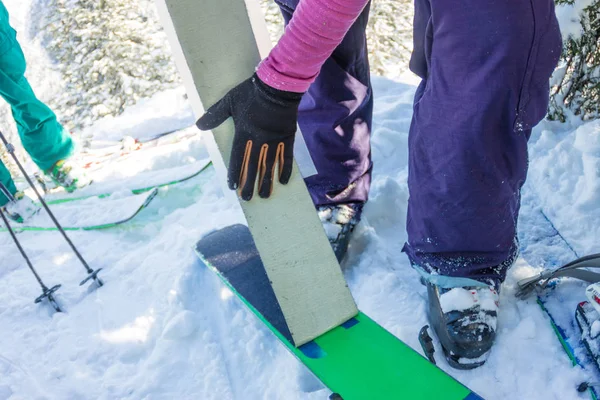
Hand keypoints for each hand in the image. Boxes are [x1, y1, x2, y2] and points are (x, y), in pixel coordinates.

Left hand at [196, 74, 302, 199]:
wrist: (277, 85)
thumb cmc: (251, 92)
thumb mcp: (229, 101)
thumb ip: (215, 115)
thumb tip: (199, 125)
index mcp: (243, 132)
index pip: (237, 158)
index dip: (234, 173)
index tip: (232, 187)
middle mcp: (259, 139)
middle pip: (252, 166)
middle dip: (249, 184)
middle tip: (247, 198)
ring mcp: (274, 140)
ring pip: (269, 165)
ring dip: (266, 181)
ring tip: (264, 196)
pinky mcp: (287, 137)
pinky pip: (286, 157)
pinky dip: (285, 169)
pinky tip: (282, 181)